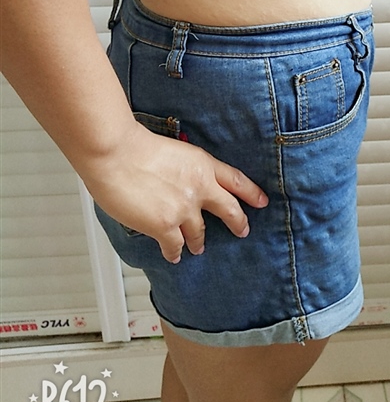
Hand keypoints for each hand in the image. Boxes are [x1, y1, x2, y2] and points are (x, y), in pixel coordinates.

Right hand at [84, 121, 267, 262]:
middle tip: (243, 230)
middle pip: (229, 209)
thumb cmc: (133, 146)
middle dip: (238, 222)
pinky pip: (175, 246)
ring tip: (199, 247)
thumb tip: (180, 184)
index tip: (262, 201)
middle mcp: (199, 187)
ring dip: (199, 242)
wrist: (116, 153)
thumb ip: (183, 170)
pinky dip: (174, 252)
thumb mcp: (173, 151)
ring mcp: (185, 209)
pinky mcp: (165, 226)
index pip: (236, 180)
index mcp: (202, 164)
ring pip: (200, 233)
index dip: (252, 192)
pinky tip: (174, 255)